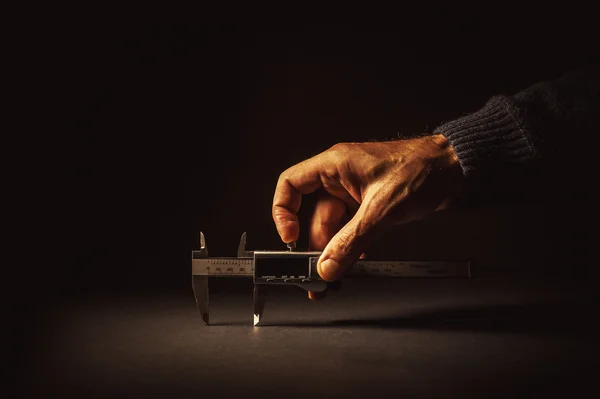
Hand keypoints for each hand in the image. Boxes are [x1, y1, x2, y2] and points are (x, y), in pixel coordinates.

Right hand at [272, 134, 462, 298]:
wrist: (456, 169)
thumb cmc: (421, 169)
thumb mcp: (381, 210)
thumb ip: (351, 241)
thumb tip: (328, 264)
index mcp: (335, 165)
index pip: (291, 184)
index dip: (284, 212)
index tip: (290, 238)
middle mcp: (341, 177)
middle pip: (314, 214)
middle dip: (315, 244)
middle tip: (317, 271)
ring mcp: (357, 191)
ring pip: (335, 225)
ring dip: (336, 249)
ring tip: (335, 274)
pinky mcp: (371, 203)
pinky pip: (353, 227)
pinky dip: (353, 245)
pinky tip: (356, 261)